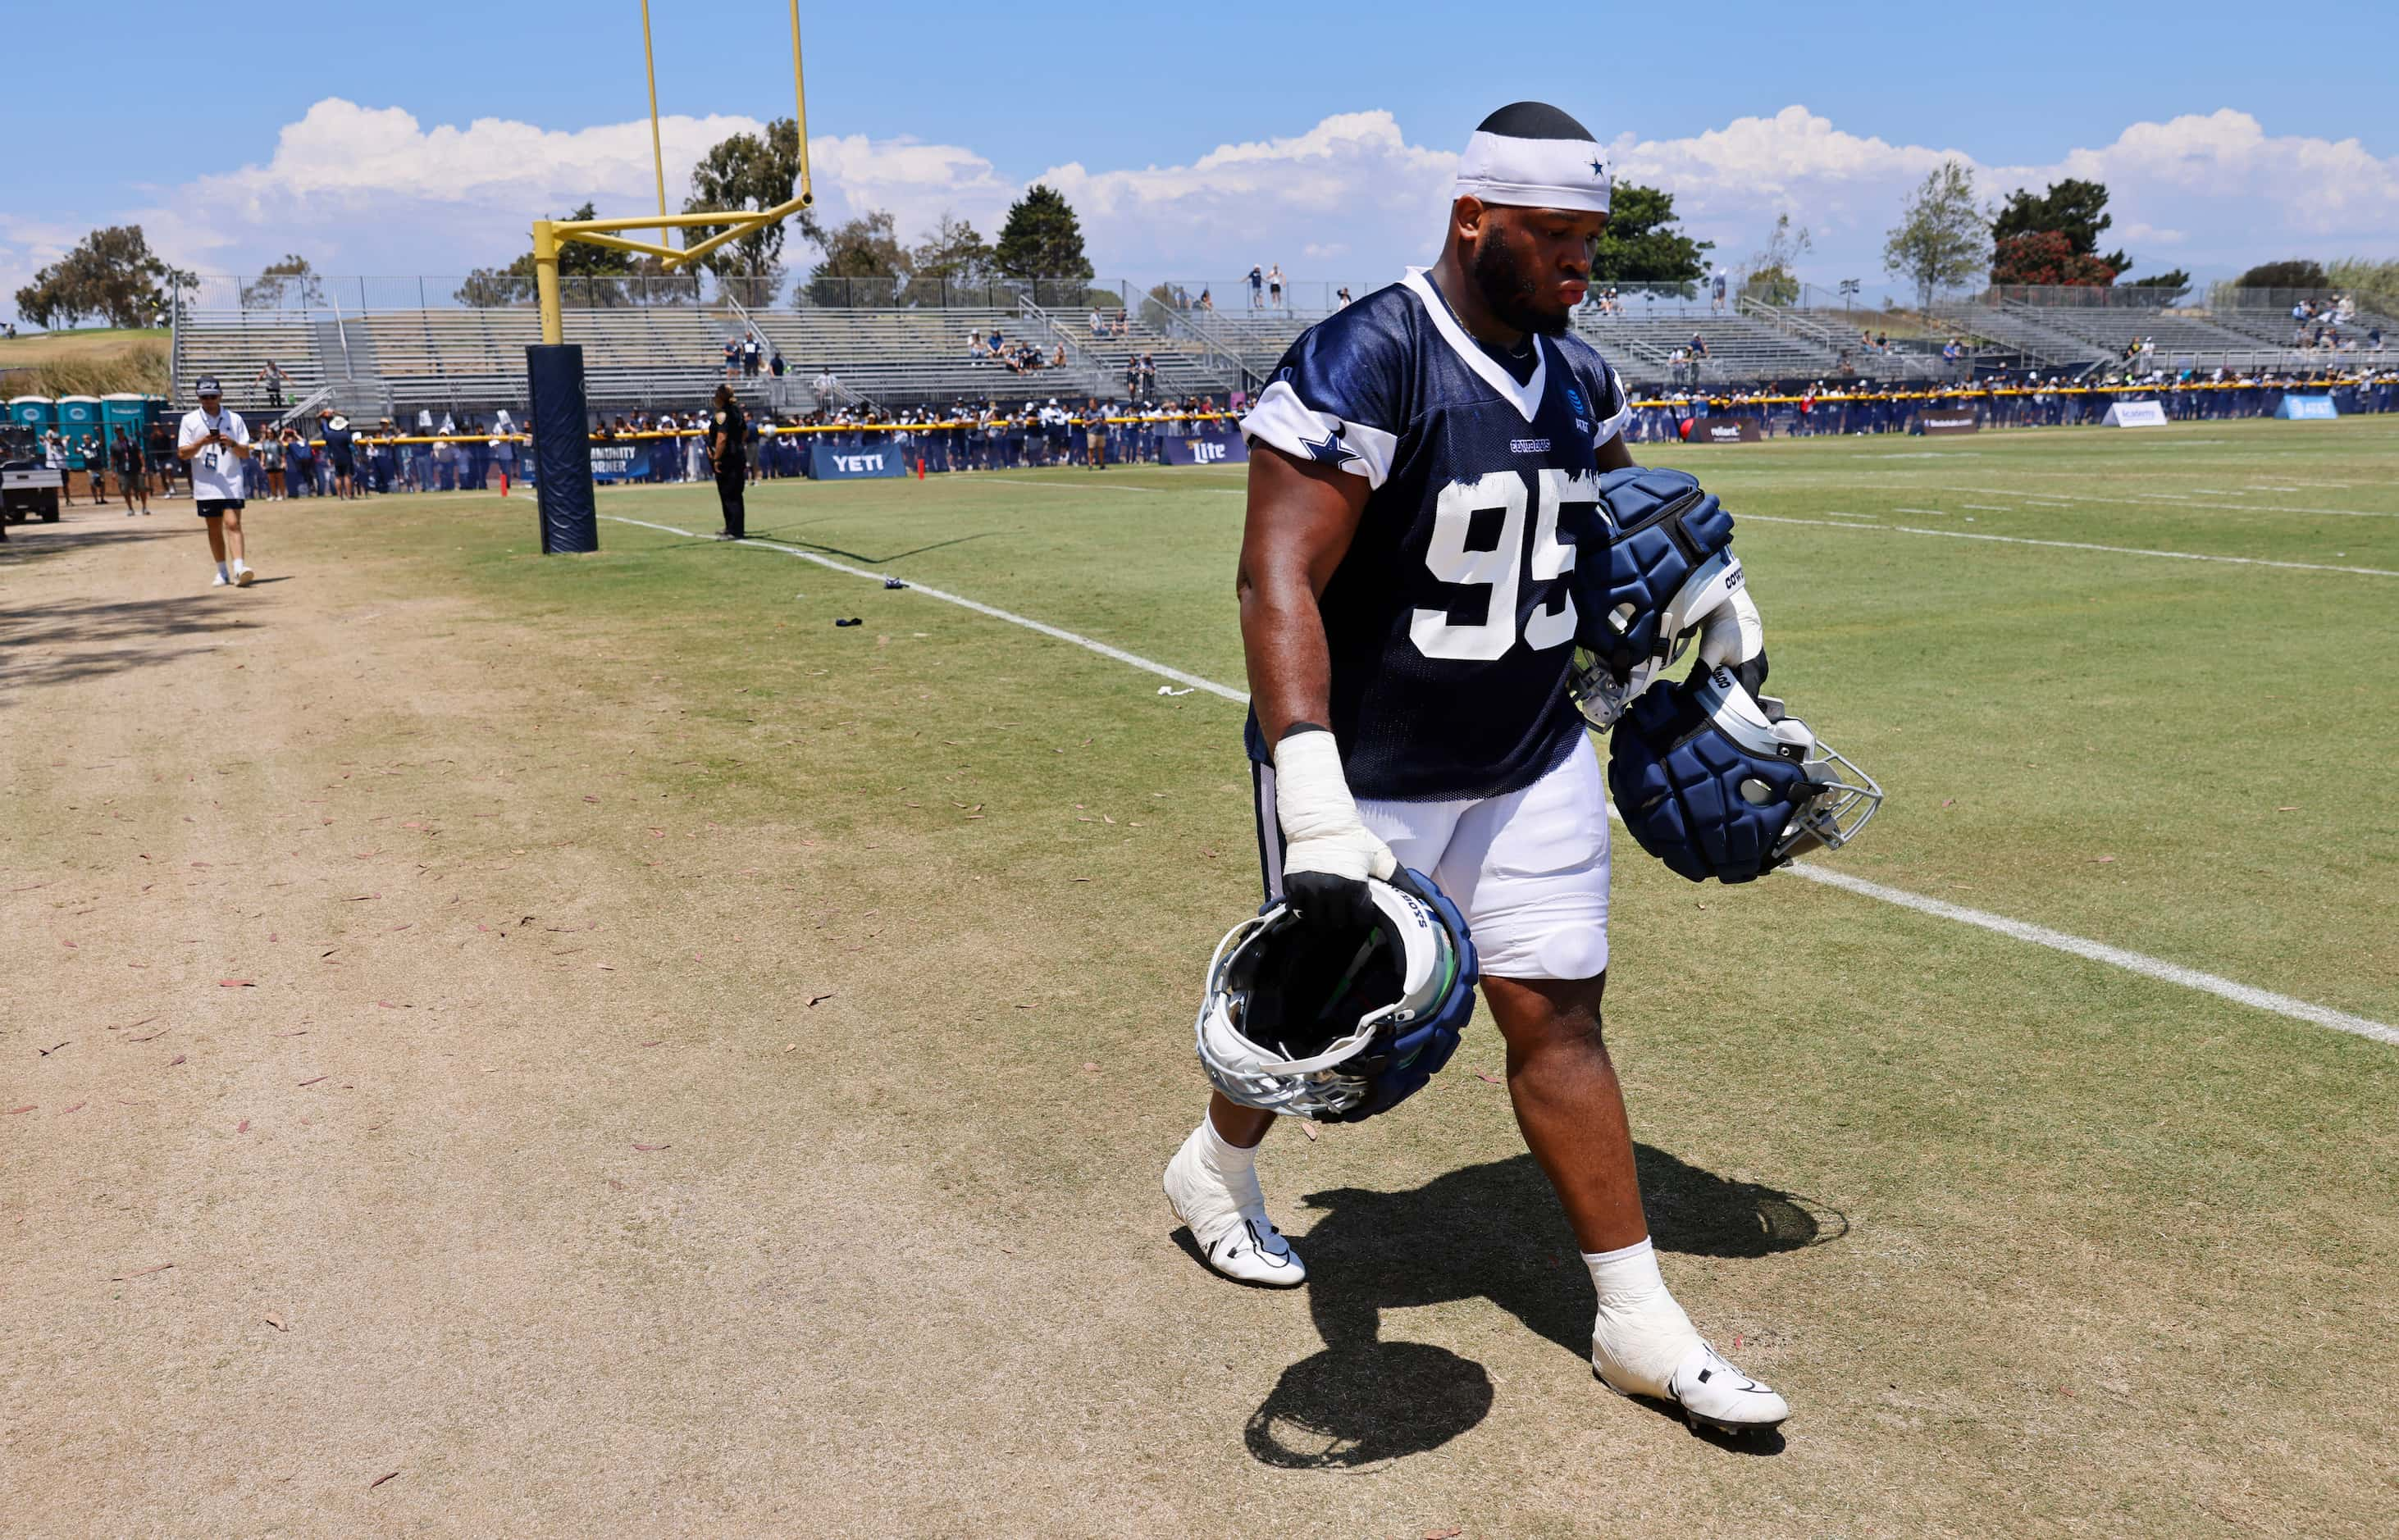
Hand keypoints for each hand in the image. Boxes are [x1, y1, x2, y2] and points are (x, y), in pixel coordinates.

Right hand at [1273, 728, 1394, 932]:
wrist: (1320, 824)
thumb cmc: (1352, 839)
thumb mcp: (1378, 855)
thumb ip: (1397, 876)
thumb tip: (1417, 894)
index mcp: (1354, 887)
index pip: (1360, 918)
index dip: (1363, 915)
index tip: (1361, 910)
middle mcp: (1331, 892)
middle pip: (1338, 923)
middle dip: (1343, 919)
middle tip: (1345, 911)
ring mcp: (1310, 891)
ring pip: (1318, 921)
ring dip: (1324, 918)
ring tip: (1329, 910)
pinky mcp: (1293, 887)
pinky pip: (1300, 909)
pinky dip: (1307, 910)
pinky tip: (1314, 903)